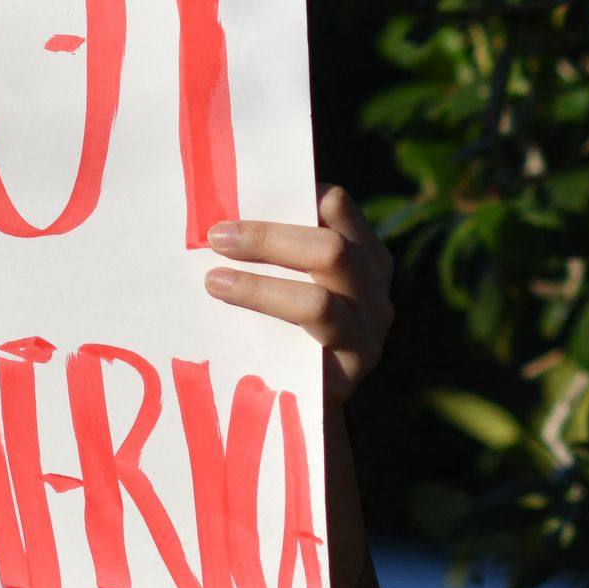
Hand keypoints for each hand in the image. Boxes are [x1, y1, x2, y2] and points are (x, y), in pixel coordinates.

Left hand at [204, 186, 393, 406]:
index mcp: (362, 252)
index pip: (336, 206)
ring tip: (213, 281)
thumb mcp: (289, 278)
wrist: (303, 395)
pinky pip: (308, 340)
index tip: (243, 193)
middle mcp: (375, 287)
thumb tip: (217, 215)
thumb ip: (273, 250)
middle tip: (216, 238)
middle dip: (267, 239)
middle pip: (330, 248)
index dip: (292, 193)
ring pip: (318, 300)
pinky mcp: (352, 369)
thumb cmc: (286, 323)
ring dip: (257, 287)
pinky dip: (264, 316)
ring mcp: (368, 330)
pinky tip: (228, 309)